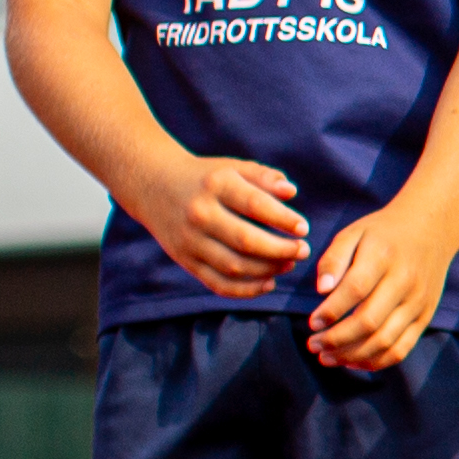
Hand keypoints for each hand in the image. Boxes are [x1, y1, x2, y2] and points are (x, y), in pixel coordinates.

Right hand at [132, 155, 309, 300]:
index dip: (284, 220)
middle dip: (281, 250)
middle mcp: (200, 214)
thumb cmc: (207, 178)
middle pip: (246, 241)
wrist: (154, 185)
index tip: (303, 229)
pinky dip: (246, 290)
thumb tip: (291, 192)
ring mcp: (190, 240)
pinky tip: (269, 283)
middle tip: (303, 250)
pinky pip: (218, 283)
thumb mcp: (233, 168)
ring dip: (268, 270)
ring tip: (289, 264)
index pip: (256, 205)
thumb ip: (264, 177)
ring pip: (234, 266)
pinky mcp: (185, 260)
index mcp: (216, 186)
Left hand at [300, 202, 458, 372]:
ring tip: (326, 357)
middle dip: (335, 339)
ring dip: (351, 355)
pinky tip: (352, 361)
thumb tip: (322, 290)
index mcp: (384, 256)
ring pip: (384, 340)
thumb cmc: (383, 233)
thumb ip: (334, 259)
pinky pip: (402, 348)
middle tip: (312, 344)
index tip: (312, 322)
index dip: (331, 311)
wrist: (432, 229)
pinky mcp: (425, 317)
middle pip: (369, 321)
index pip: (356, 290)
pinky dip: (376, 362)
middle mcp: (405, 281)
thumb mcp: (354, 233)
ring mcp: (418, 302)